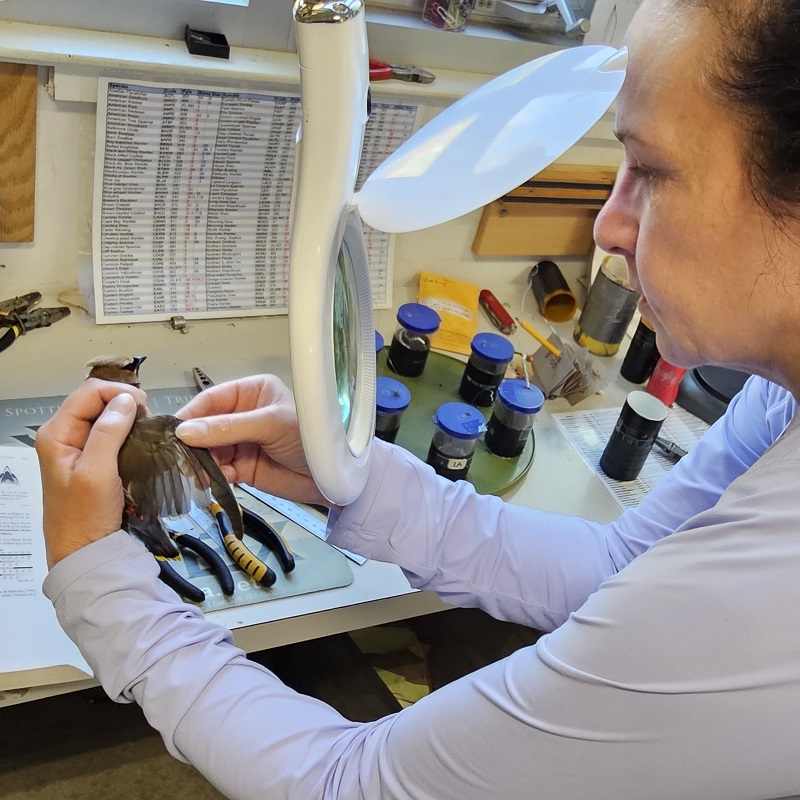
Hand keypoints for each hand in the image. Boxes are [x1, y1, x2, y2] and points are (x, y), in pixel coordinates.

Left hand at [35, 379, 145, 567]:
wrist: (85, 551)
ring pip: (108, 416)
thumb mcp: (97, 474)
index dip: (119, 393)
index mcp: (56, 434)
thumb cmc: (84, 519)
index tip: (144, 407)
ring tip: (146, 433)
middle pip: (98, 400)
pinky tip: (140, 444)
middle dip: (126, 405)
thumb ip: (109, 433)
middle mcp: (65, 435)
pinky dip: (130, 434)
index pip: (89, 392)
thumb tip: (125, 400)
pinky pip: (113, 434)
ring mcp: (79, 447)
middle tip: (147, 422)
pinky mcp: (94, 458)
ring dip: (130, 420)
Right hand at [175, 375, 327, 505]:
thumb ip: (228, 428)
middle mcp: (244, 415)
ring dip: (199, 461)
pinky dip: (212, 476)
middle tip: (178, 455)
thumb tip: (187, 431)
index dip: (192, 414)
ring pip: (208, 450)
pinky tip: (213, 479)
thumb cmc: (313, 438)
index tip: (174, 429)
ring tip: (194, 471)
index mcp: (253, 392)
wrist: (334, 477)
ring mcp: (242, 442)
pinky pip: (218, 470)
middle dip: (193, 441)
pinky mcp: (243, 467)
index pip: (213, 399)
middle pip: (205, 426)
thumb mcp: (270, 424)